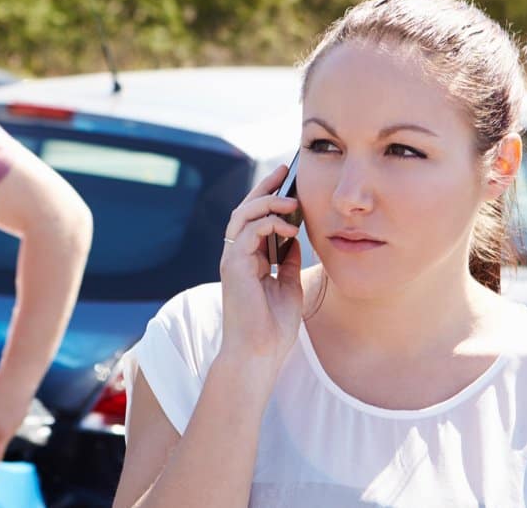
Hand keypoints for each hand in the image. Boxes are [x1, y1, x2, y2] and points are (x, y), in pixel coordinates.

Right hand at [218, 164, 305, 372]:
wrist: (259, 354)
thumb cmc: (273, 328)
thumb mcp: (287, 286)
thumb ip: (287, 261)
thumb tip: (294, 237)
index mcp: (248, 260)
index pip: (255, 219)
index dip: (269, 197)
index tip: (289, 180)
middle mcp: (236, 256)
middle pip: (245, 209)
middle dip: (265, 187)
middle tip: (286, 171)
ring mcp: (232, 259)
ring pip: (243, 215)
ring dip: (268, 202)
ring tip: (292, 201)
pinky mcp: (233, 266)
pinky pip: (248, 232)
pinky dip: (269, 224)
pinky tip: (290, 228)